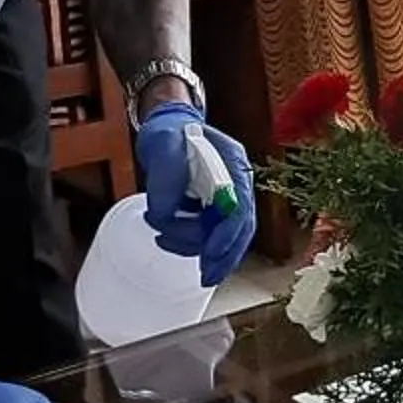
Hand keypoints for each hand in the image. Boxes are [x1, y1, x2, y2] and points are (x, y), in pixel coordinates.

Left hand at [134, 103, 258, 285]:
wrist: (166, 124)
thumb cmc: (168, 131)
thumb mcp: (162, 149)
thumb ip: (165, 182)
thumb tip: (163, 217)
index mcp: (233, 164)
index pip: (239, 211)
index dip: (226, 239)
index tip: (209, 258)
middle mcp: (235, 182)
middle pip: (240, 229)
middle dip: (222, 257)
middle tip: (205, 278)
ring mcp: (225, 194)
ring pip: (223, 234)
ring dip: (196, 246)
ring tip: (164, 240)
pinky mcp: (212, 204)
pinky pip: (209, 231)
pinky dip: (190, 241)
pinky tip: (168, 237)